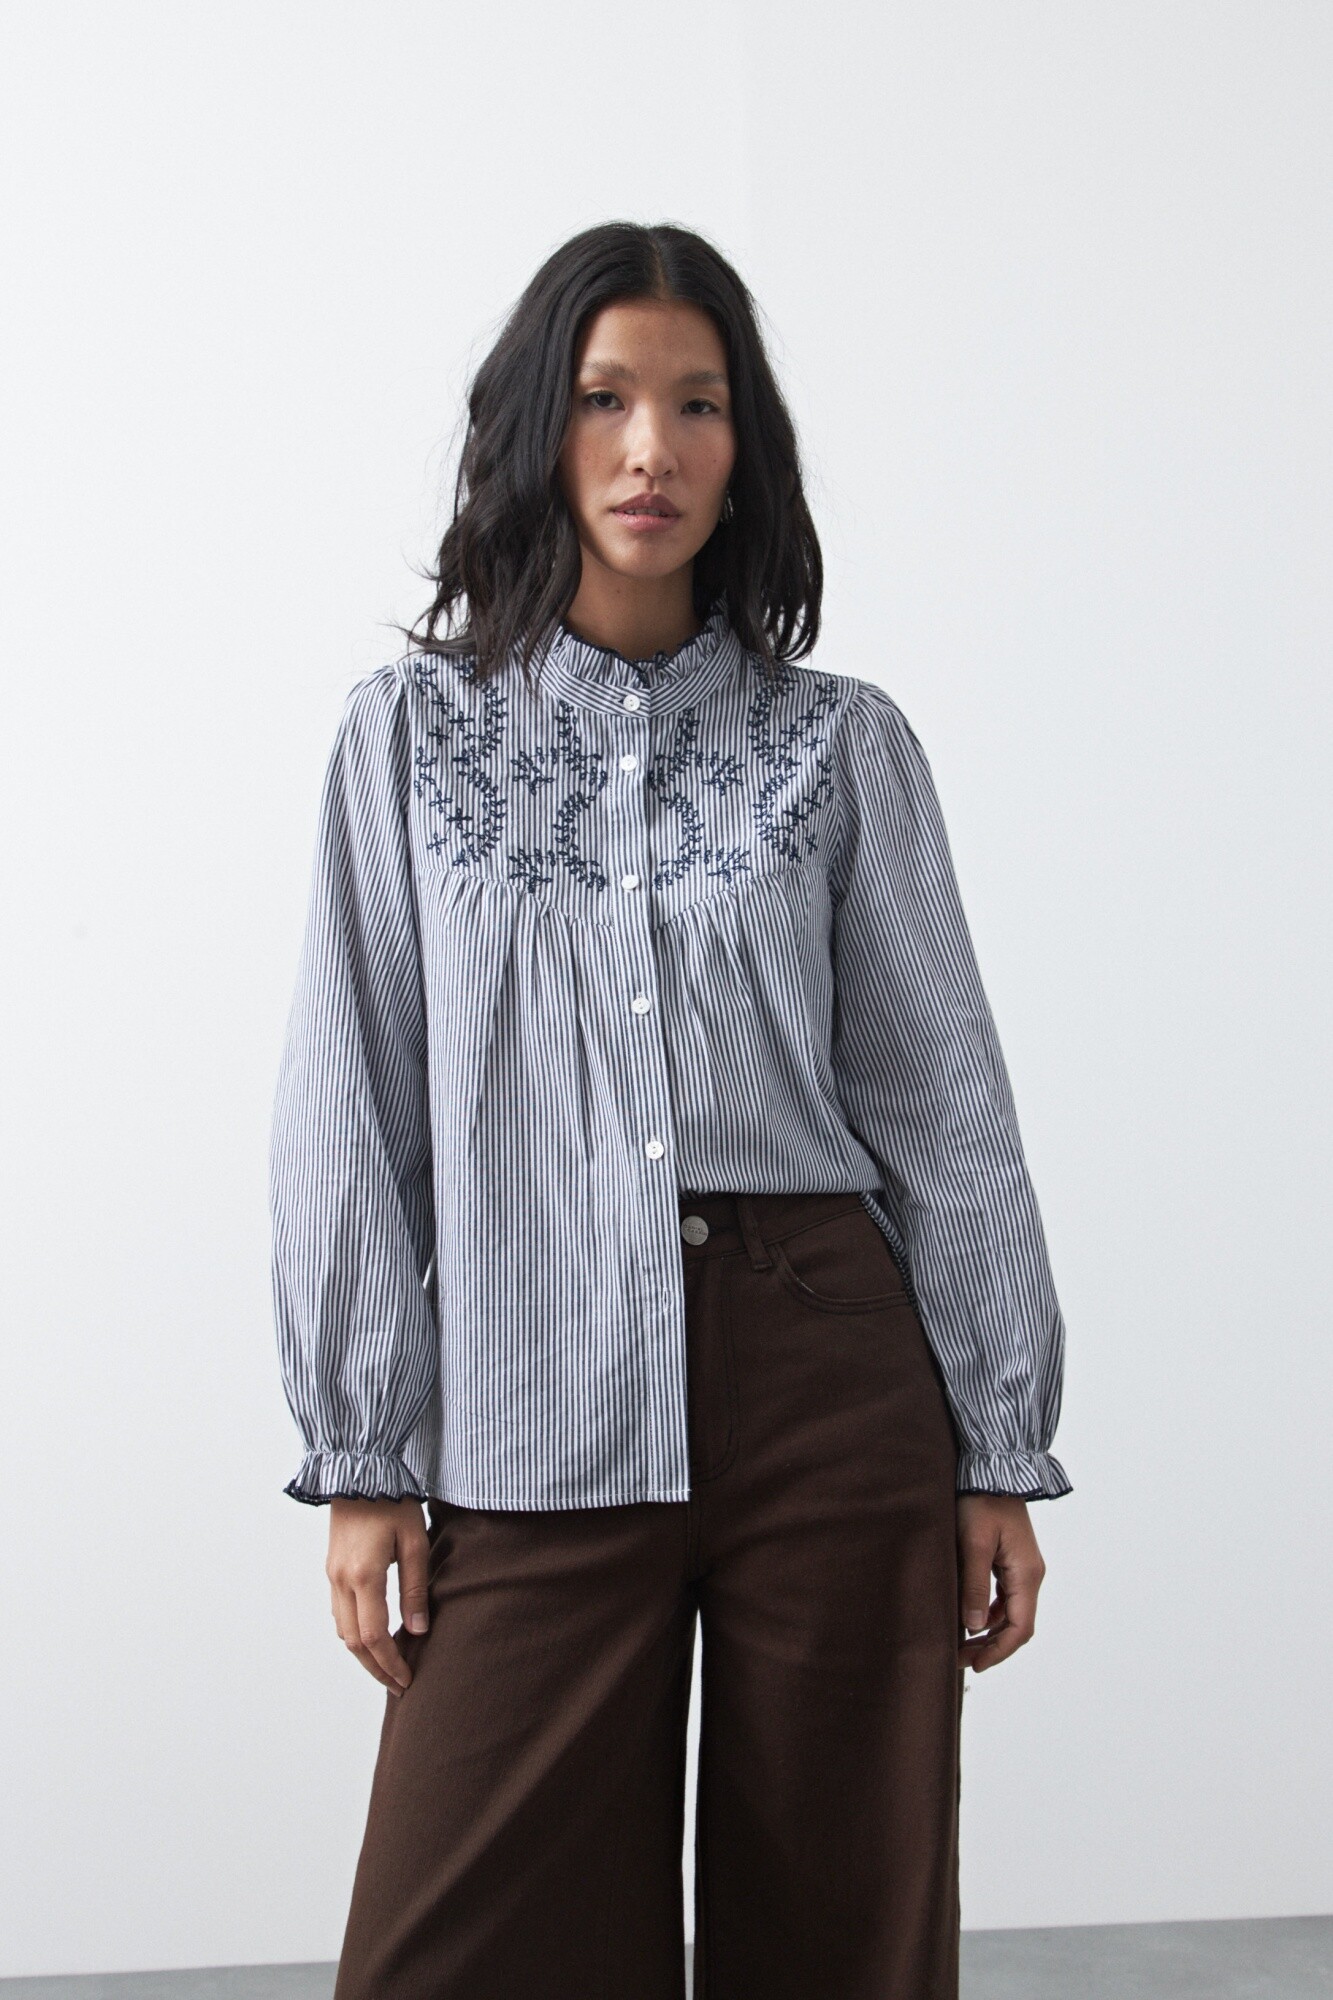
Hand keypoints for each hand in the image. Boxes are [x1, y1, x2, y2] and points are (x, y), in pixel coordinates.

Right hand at [327, 1496, 431, 1695]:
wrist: (360, 1471)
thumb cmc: (392, 1502)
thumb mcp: (414, 1543)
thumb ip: (415, 1588)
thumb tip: (418, 1630)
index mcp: (363, 1576)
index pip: (374, 1636)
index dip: (390, 1663)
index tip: (407, 1679)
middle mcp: (341, 1581)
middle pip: (353, 1642)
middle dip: (376, 1668)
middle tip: (399, 1684)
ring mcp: (332, 1575)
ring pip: (342, 1631)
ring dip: (363, 1654)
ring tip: (388, 1666)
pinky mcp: (331, 1568)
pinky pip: (338, 1613)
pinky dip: (354, 1633)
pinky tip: (373, 1636)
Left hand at [956, 1494, 1045, 1672]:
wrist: (991, 1468)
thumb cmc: (981, 1501)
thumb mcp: (974, 1544)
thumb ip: (974, 1585)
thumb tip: (972, 1626)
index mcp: (1027, 1573)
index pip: (1019, 1628)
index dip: (998, 1651)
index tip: (975, 1665)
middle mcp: (1030, 1574)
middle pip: (1017, 1624)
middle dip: (991, 1646)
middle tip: (961, 1659)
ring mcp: (1022, 1567)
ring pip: (1010, 1612)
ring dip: (989, 1631)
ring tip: (961, 1644)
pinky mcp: (1011, 1560)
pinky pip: (1004, 1597)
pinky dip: (988, 1613)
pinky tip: (969, 1617)